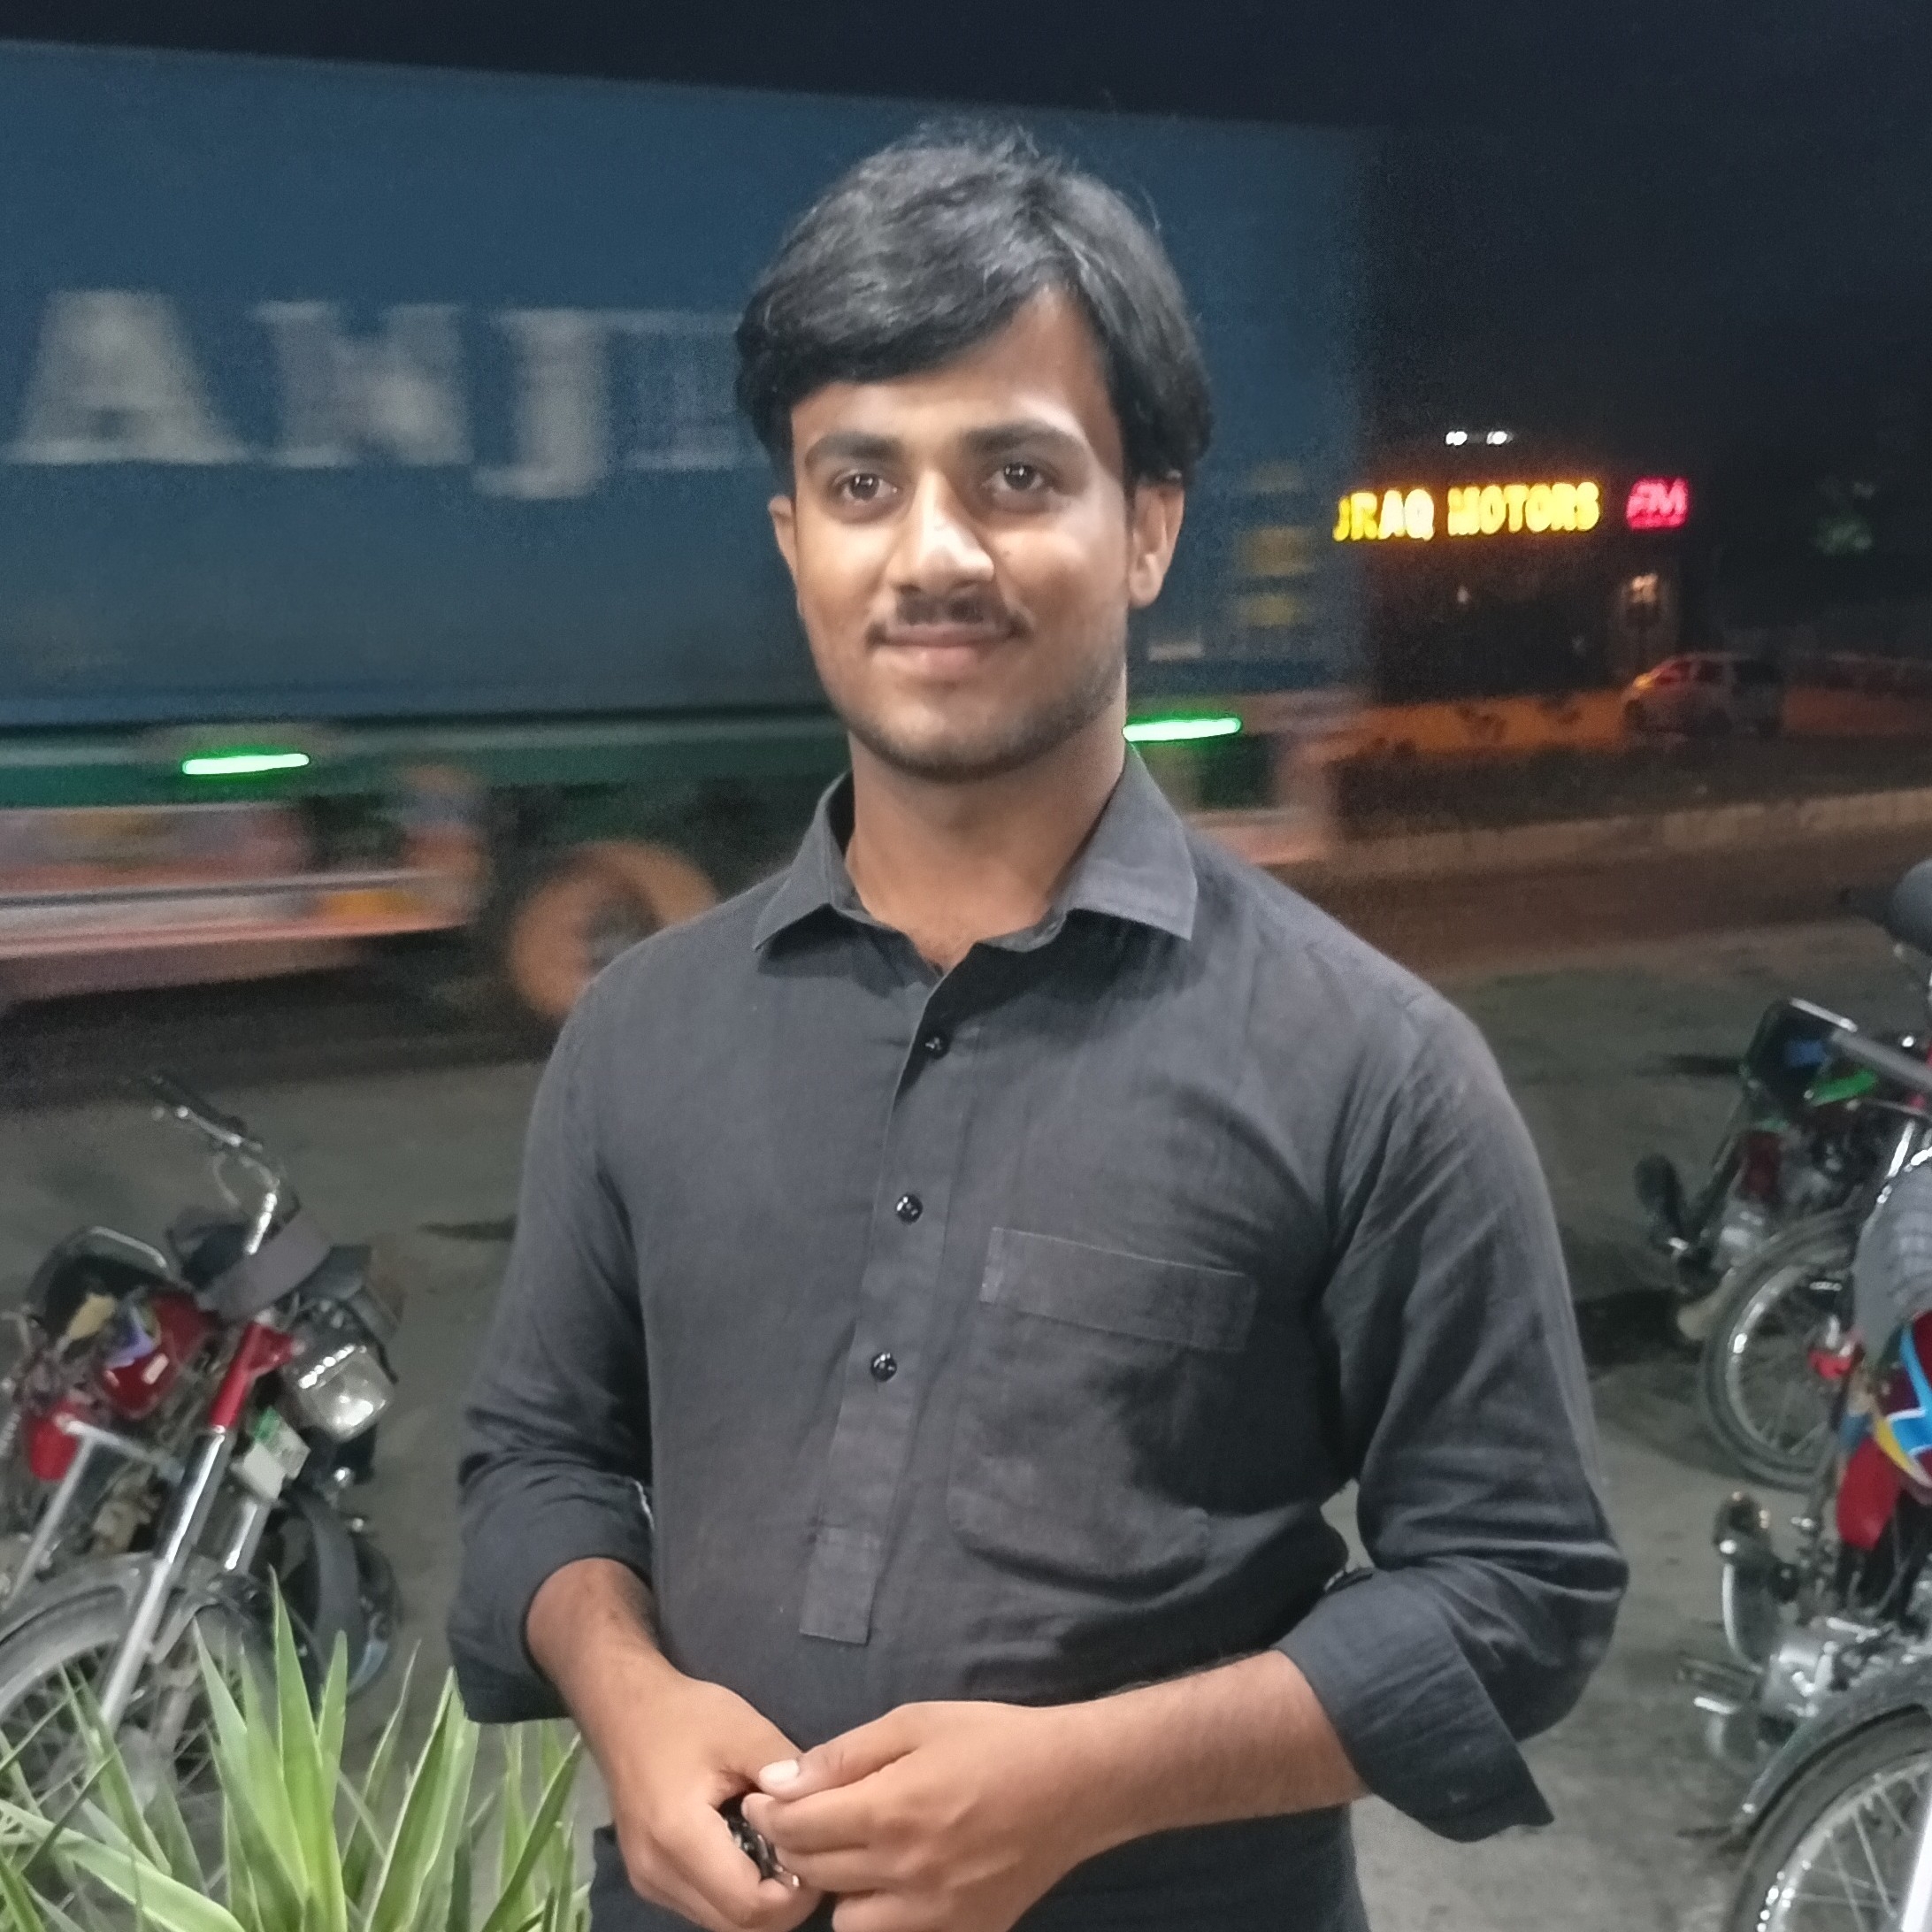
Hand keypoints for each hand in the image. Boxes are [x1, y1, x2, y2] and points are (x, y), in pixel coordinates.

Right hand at [527, 1560, 822, 1931]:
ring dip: (759, 1900)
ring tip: (781, 1849)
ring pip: (720, 1923)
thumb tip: (823, 1815)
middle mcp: (658, 1874)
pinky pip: (704, 1907)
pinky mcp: (651, 1880)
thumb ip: (785, 1773)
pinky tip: (751, 1851)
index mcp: (679, 1838)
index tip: (819, 1851)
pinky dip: (735, 1892)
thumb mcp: (745, 1730)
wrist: (624, 1709)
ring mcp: (650, 1883)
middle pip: (736, 1926)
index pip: (750, 1906)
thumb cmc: (686, 1716)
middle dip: (783, 1903)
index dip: (795, 1893)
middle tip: (808, 1854)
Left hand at [742, 1701, 1099, 1931]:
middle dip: (794, 1845)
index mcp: (892, 1811)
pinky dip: (880, 1912)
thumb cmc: (993, 1740)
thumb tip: (781, 1781)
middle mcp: (906, 1873)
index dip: (769, 1813)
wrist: (1075, 1785)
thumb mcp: (916, 1722)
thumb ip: (844, 1755)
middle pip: (813, 1874)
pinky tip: (893, 1877)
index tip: (761, 1801)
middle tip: (803, 1819)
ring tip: (853, 1852)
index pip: (798, 1829)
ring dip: (837, 1888)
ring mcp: (935, 1914)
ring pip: (847, 1921)